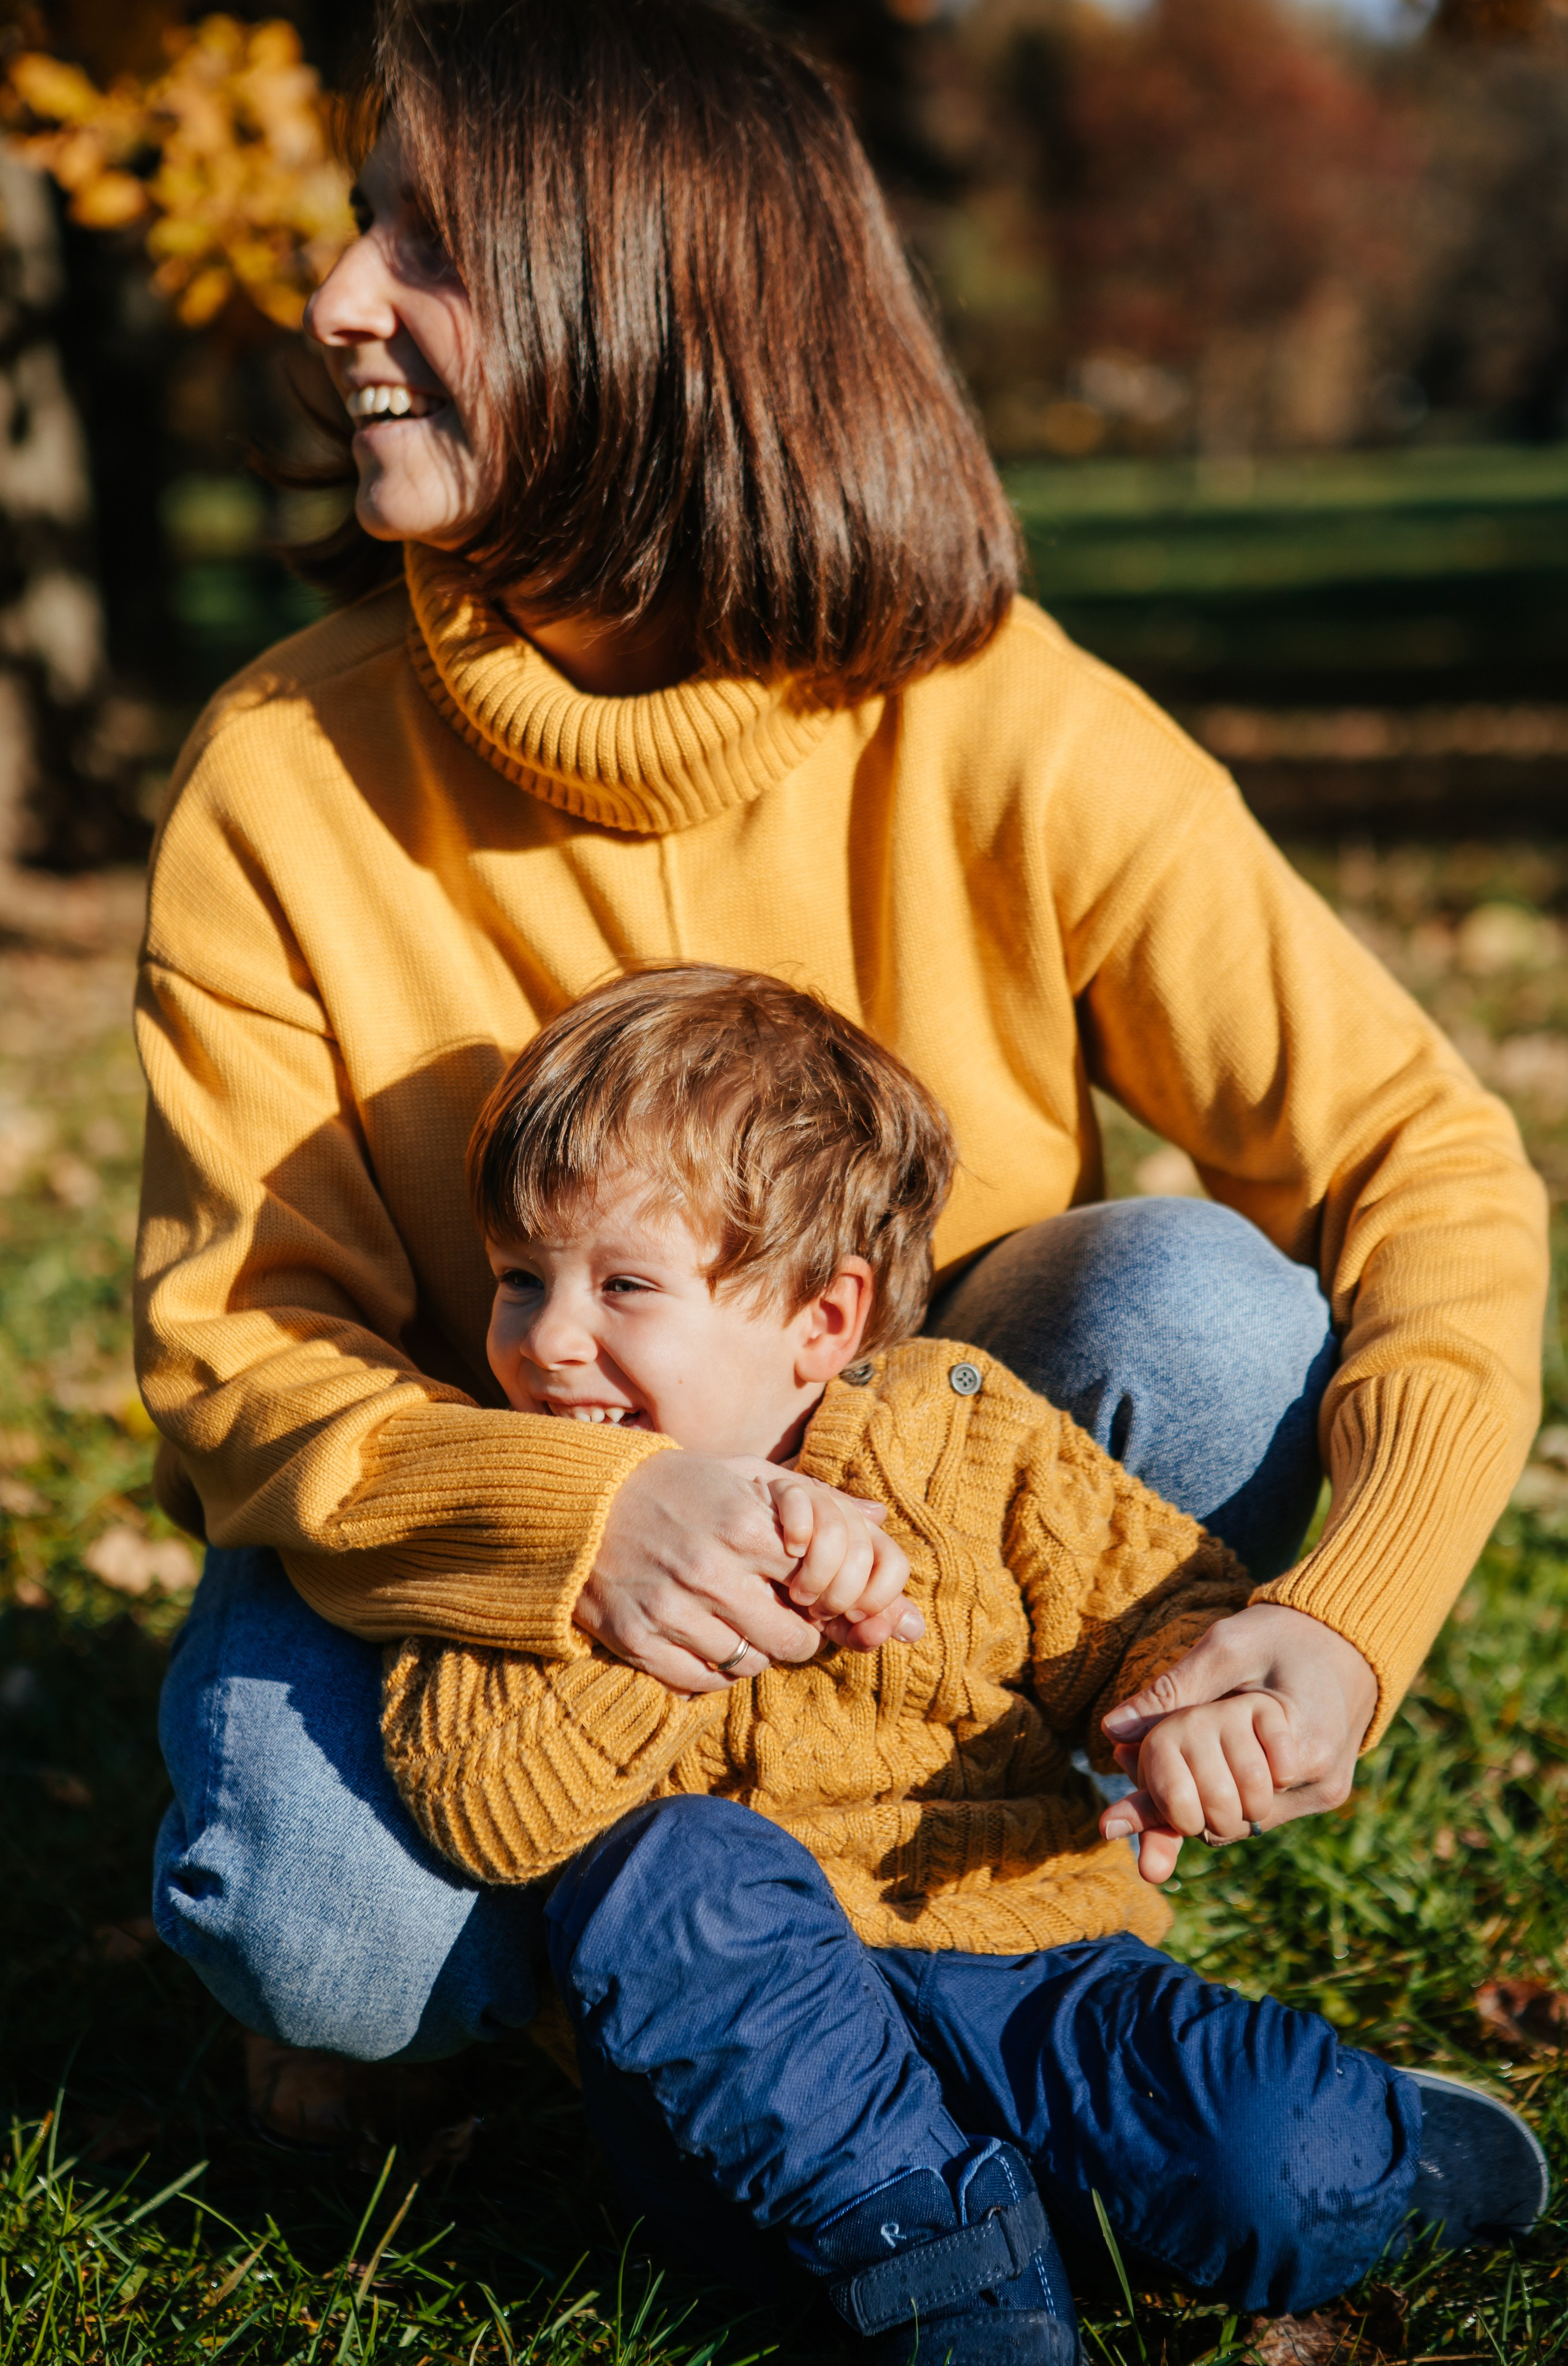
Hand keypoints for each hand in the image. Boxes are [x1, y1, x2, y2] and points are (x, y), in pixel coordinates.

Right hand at [575, 1452, 916, 1693]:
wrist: (583, 1502)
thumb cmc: (678, 1486)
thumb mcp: (746, 1474)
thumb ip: (815, 1499)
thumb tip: (880, 1520)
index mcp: (745, 1525)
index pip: (822, 1588)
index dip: (824, 1596)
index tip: (808, 1591)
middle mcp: (710, 1571)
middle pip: (793, 1641)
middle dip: (796, 1634)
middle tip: (780, 1617)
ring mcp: (672, 1610)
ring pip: (749, 1666)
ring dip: (753, 1652)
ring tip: (738, 1625)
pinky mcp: (639, 1640)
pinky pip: (701, 1683)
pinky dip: (711, 1671)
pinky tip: (705, 1641)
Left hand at [1096, 1602, 1378, 1884]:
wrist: (1348, 1639)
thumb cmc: (1283, 1635)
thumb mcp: (1225, 1648)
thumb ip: (1174, 1691)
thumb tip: (1113, 1729)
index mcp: (1302, 1744)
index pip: (1217, 1795)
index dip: (1165, 1791)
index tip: (1116, 1788)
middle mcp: (1320, 1783)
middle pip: (1225, 1821)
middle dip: (1177, 1798)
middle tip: (1128, 1763)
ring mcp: (1323, 1794)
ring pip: (1237, 1825)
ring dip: (1197, 1800)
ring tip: (1159, 1763)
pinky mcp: (1321, 1794)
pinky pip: (1257, 1814)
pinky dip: (1222, 1796)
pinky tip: (1196, 1767)